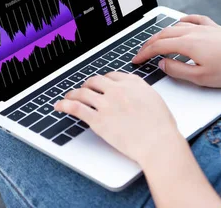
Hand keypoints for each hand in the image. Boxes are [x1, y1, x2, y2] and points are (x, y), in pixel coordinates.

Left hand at [54, 72, 178, 162]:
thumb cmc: (162, 128)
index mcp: (133, 83)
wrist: (158, 143)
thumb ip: (141, 94)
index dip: (103, 80)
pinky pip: (76, 108)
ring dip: (73, 93)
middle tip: (84, 90)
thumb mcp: (155, 101)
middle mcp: (118, 90)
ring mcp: (106, 104)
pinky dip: (65, 105)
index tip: (100, 85)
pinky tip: (59, 106)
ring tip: (69, 96)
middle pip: (95, 81)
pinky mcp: (98, 120)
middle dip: (88, 85)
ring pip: (83, 92)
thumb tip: (135, 96)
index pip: (112, 76)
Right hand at [132, 15, 220, 87]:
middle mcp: (193, 32)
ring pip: (175, 27)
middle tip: (141, 53)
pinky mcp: (214, 28)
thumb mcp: (200, 77)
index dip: (144, 53)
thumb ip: (177, 70)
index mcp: (187, 44)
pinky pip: (194, 20)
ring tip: (155, 42)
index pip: (158, 46)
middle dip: (149, 43)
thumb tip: (162, 63)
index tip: (136, 60)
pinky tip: (180, 22)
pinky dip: (182, 21)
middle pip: (163, 34)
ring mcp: (204, 28)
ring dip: (162, 34)